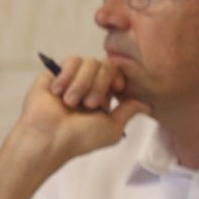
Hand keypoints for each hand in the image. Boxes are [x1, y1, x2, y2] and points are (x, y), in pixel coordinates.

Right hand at [13, 58, 148, 165]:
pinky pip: (71, 60)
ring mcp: (71, 78)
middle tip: (89, 105)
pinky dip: (67, 75)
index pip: (118, 72)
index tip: (118, 89)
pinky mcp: (53, 73)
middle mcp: (88, 84)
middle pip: (106, 64)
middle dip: (100, 85)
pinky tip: (58, 92)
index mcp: (103, 95)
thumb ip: (129, 111)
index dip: (120, 77)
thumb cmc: (80, 137)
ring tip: (70, 103)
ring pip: (89, 62)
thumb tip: (149, 105)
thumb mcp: (112, 128)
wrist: (49, 137)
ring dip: (82, 84)